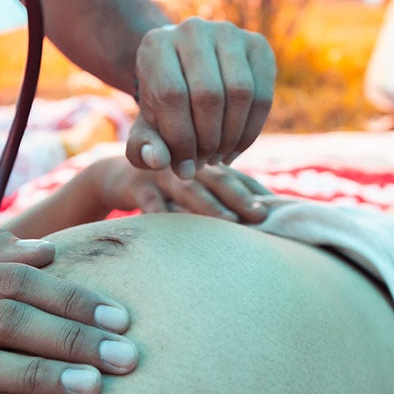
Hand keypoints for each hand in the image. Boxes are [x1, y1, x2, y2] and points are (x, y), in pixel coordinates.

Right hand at [94, 157, 271, 223]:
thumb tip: (260, 221)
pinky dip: (162, 214)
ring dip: (209, 206)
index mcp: (204, 164)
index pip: (235, 175)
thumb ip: (218, 199)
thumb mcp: (190, 189)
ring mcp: (161, 173)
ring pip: (187, 189)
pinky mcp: (136, 185)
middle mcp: (187, 163)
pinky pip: (150, 201)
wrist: (115, 176)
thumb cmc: (165, 189)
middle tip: (260, 215)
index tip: (277, 209)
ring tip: (229, 223)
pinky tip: (176, 230)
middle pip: (217, 178)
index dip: (255, 191)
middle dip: (240, 197)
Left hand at [128, 17, 275, 178]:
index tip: (183, 169)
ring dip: (231, 136)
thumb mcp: (145, 128)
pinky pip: (263, 95)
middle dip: (208, 140)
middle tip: (203, 163)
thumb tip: (158, 160)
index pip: (172, 95)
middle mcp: (192, 29)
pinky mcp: (257, 45)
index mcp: (156, 44)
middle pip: (209, 94)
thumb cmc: (162, 107)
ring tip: (218, 157)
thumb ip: (142, 148)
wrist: (186, 74)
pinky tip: (235, 148)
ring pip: (240, 92)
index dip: (181, 139)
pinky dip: (250, 130)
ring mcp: (229, 32)